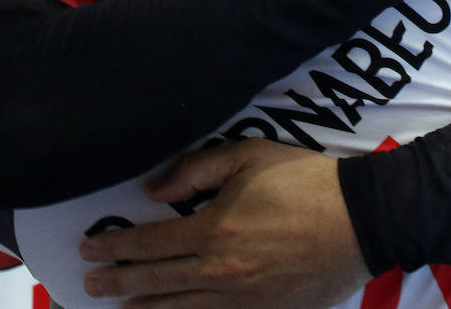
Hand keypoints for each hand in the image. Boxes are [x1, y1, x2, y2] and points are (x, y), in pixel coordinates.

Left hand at [80, 139, 367, 307]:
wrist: (360, 221)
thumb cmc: (305, 182)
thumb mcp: (249, 156)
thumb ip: (196, 170)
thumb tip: (154, 191)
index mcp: (213, 230)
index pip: (149, 243)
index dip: (115, 248)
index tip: (89, 250)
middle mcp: (219, 272)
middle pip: (155, 282)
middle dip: (117, 283)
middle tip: (89, 285)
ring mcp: (241, 299)